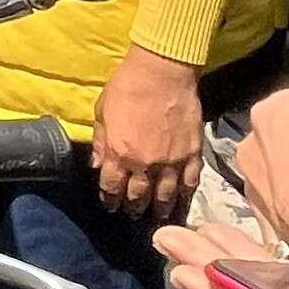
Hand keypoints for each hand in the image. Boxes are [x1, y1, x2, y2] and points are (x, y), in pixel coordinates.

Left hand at [93, 44, 203, 217]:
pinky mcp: (193, 153)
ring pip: (166, 195)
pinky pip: (190, 182)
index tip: (111, 206)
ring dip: (160, 208)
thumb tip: (96, 165)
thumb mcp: (101, 113)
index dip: (110, 200)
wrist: (162, 72)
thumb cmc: (127, 88)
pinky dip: (185, 194)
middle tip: (133, 214)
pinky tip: (182, 201)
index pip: (112, 187)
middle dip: (134, 207)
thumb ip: (100, 143)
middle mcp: (145, 163)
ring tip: (157, 216)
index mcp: (119, 154)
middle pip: (139, 196)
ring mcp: (172, 161)